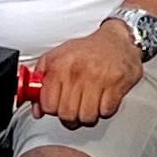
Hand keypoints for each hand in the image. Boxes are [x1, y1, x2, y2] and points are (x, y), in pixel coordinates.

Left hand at [31, 25, 145, 127]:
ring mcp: (98, 78)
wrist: (119, 39)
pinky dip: (105, 110)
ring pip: (87, 117)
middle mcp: (77, 71)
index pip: (48, 105)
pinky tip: (103, 99)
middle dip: (71, 117)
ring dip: (89, 116)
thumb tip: (37, 109)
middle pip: (67, 114)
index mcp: (60, 65)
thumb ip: (42, 82)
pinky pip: (106, 112)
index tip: (58, 106)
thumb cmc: (89, 50)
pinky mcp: (116, 84)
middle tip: (75, 108)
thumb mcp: (58, 57)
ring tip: (90, 105)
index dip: (53, 110)